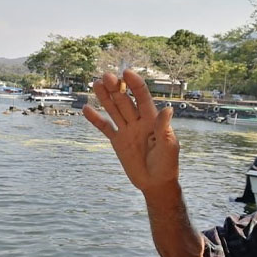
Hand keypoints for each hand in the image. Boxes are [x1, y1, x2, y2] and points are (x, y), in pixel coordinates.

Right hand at [84, 69, 178, 193]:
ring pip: (114, 110)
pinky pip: (105, 128)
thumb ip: (164, 128)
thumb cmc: (167, 164)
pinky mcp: (117, 141)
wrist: (156, 183)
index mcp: (152, 120)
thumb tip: (168, 109)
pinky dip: (96, 119)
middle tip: (106, 76)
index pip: (142, 98)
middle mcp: (138, 121)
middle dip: (116, 88)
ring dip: (105, 97)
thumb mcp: (169, 146)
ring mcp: (127, 130)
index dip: (135, 85)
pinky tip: (86, 109)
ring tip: (96, 83)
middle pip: (125, 101)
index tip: (126, 73)